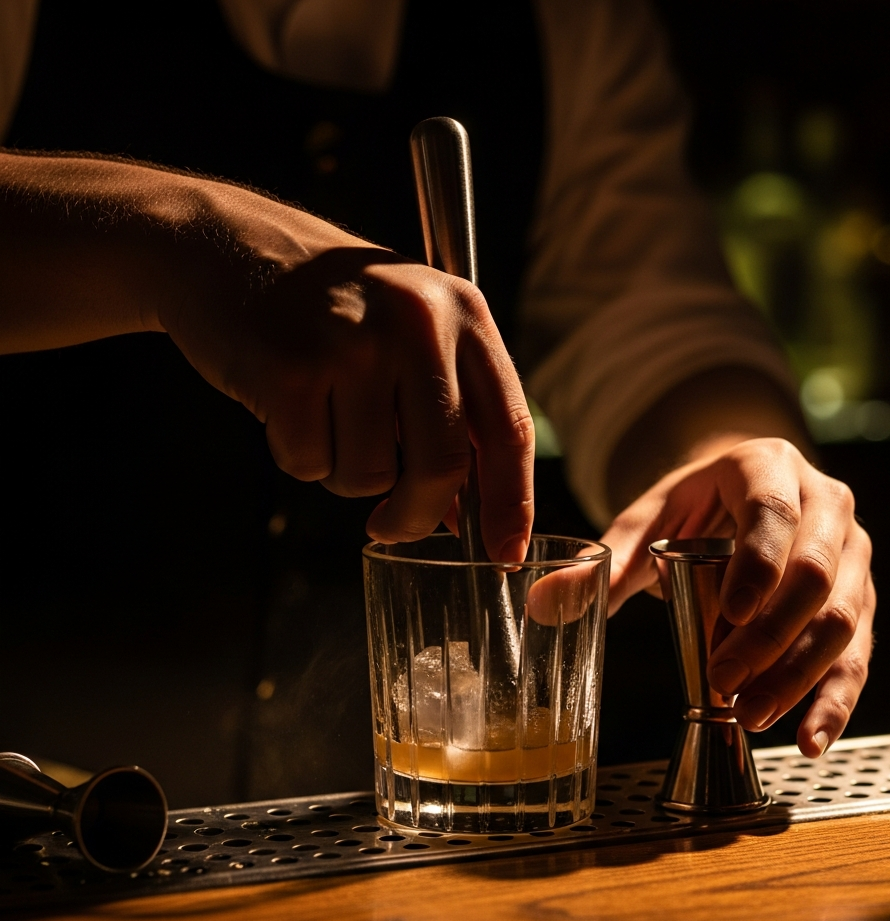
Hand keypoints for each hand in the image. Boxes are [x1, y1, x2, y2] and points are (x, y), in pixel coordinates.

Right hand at [159, 184, 534, 560]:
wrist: (226, 245)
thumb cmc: (327, 305)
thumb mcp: (408, 332)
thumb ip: (445, 413)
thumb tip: (459, 515)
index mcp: (462, 312)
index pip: (509, 427)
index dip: (511, 501)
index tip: (504, 552)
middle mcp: (418, 321)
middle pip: (441, 467)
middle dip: (415, 515)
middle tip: (391, 525)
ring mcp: (353, 342)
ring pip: (369, 477)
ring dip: (342, 471)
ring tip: (322, 412)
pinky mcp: (289, 367)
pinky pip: (309, 464)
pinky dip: (297, 454)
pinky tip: (285, 404)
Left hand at [601, 438, 873, 756]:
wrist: (743, 493)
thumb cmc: (696, 503)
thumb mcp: (648, 517)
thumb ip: (604, 559)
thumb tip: (543, 603)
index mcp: (770, 467)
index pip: (774, 514)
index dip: (757, 566)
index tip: (729, 614)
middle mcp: (826, 502)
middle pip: (815, 573)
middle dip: (770, 637)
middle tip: (725, 683)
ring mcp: (852, 550)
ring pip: (843, 617)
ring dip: (800, 675)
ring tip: (753, 716)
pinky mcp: (861, 595)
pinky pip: (859, 650)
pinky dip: (836, 699)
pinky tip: (810, 739)